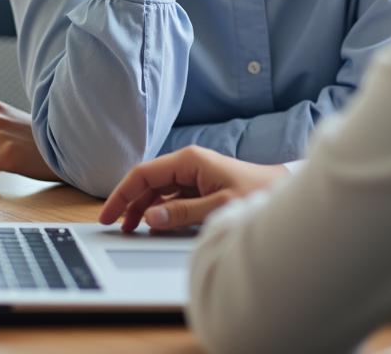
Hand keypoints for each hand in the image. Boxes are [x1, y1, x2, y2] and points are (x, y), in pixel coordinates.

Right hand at [99, 146, 287, 231]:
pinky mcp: (202, 188)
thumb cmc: (256, 193)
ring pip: (159, 191)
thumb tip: (151, 218)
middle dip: (130, 203)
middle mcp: (190, 164)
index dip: (122, 194)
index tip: (108, 215)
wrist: (282, 192)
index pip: (144, 174)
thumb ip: (183, 213)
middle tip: (115, 226)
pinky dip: (160, 211)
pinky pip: (173, 198)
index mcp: (190, 160)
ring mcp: (195, 176)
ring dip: (144, 208)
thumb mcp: (217, 206)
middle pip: (149, 182)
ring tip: (131, 230)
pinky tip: (155, 226)